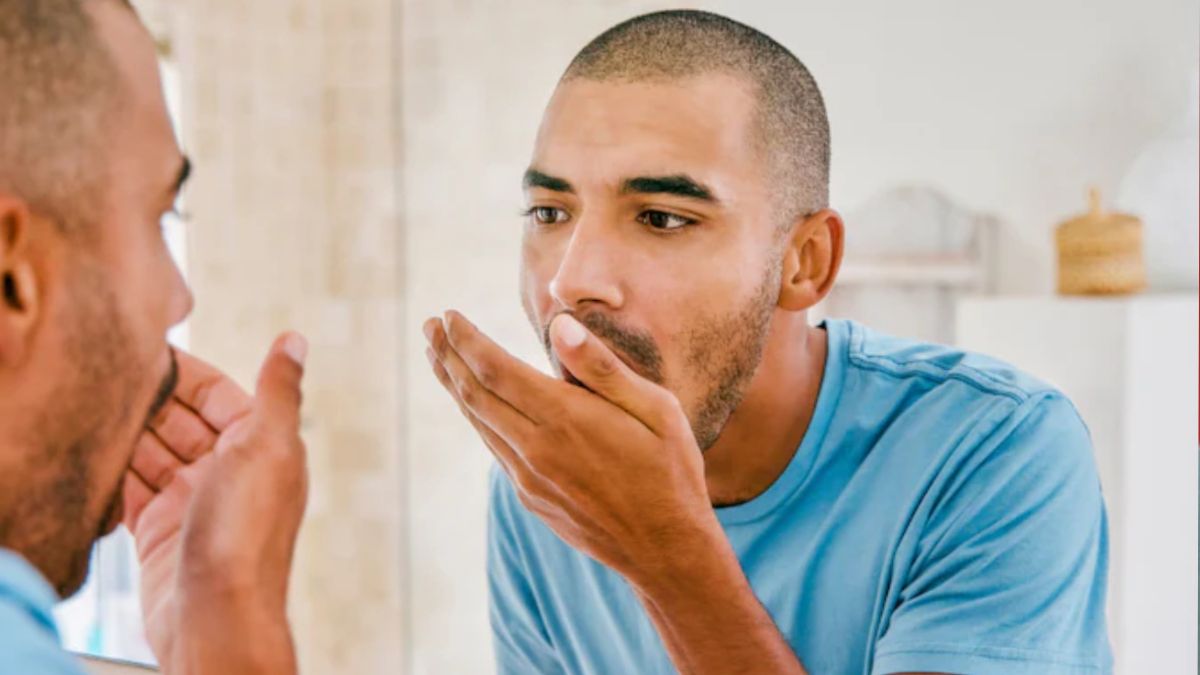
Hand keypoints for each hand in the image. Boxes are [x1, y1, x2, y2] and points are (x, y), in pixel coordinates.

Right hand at [124, 333, 308, 673]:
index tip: (145, 348)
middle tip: (106, 377)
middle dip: (147, 402)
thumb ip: (278, 391)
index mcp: (262, 447)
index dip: (185, 373)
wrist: (217, 615)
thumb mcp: (269, 446)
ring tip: (91, 408)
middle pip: (180, 423)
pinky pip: (130, 492)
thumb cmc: (248, 534)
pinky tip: (94, 455)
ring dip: (125, 434)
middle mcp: (229, 472)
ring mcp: (192, 502)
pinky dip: (113, 474)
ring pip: (151, 454)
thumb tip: (294, 340)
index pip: (218, 395)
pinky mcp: (159, 532)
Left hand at [424, 311, 720, 585]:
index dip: (466, 340)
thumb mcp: (655, 408)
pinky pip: (496, 450)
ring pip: (479, 424)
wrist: (667, 550)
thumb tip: (558, 325)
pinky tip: (478, 406)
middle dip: (448, 356)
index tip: (447, 315)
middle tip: (428, 327)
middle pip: (474, 394)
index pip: (495, 369)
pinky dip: (478, 418)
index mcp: (564, 419)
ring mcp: (529, 479)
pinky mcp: (532, 499)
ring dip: (454, 386)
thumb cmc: (670, 470)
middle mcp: (536, 450)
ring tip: (439, 357)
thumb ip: (601, 367)